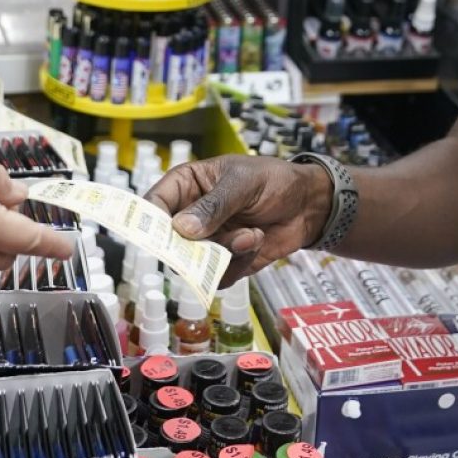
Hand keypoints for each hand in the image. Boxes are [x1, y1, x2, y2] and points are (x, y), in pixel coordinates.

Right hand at [144, 155, 331, 284]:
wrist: (307, 204)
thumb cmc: (274, 180)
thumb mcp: (243, 182)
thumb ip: (213, 204)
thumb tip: (182, 228)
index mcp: (187, 185)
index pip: (154, 203)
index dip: (150, 221)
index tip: (164, 234)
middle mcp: (191, 216)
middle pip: (169, 242)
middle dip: (193, 247)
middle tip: (210, 243)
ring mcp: (207, 241)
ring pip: (194, 264)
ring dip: (224, 253)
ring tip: (250, 235)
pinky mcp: (225, 263)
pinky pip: (218, 276)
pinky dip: (239, 263)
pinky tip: (256, 241)